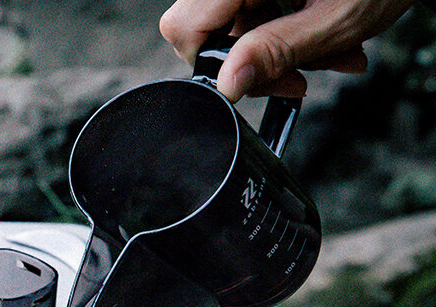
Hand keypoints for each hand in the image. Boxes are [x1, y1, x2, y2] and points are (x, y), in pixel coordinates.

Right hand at [159, 0, 414, 101]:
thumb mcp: (334, 19)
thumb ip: (276, 51)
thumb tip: (229, 84)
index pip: (186, 25)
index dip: (208, 61)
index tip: (246, 81)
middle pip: (204, 26)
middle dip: (250, 60)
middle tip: (293, 78)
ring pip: (232, 23)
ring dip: (275, 50)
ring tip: (327, 56)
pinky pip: (255, 9)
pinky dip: (286, 31)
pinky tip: (323, 39)